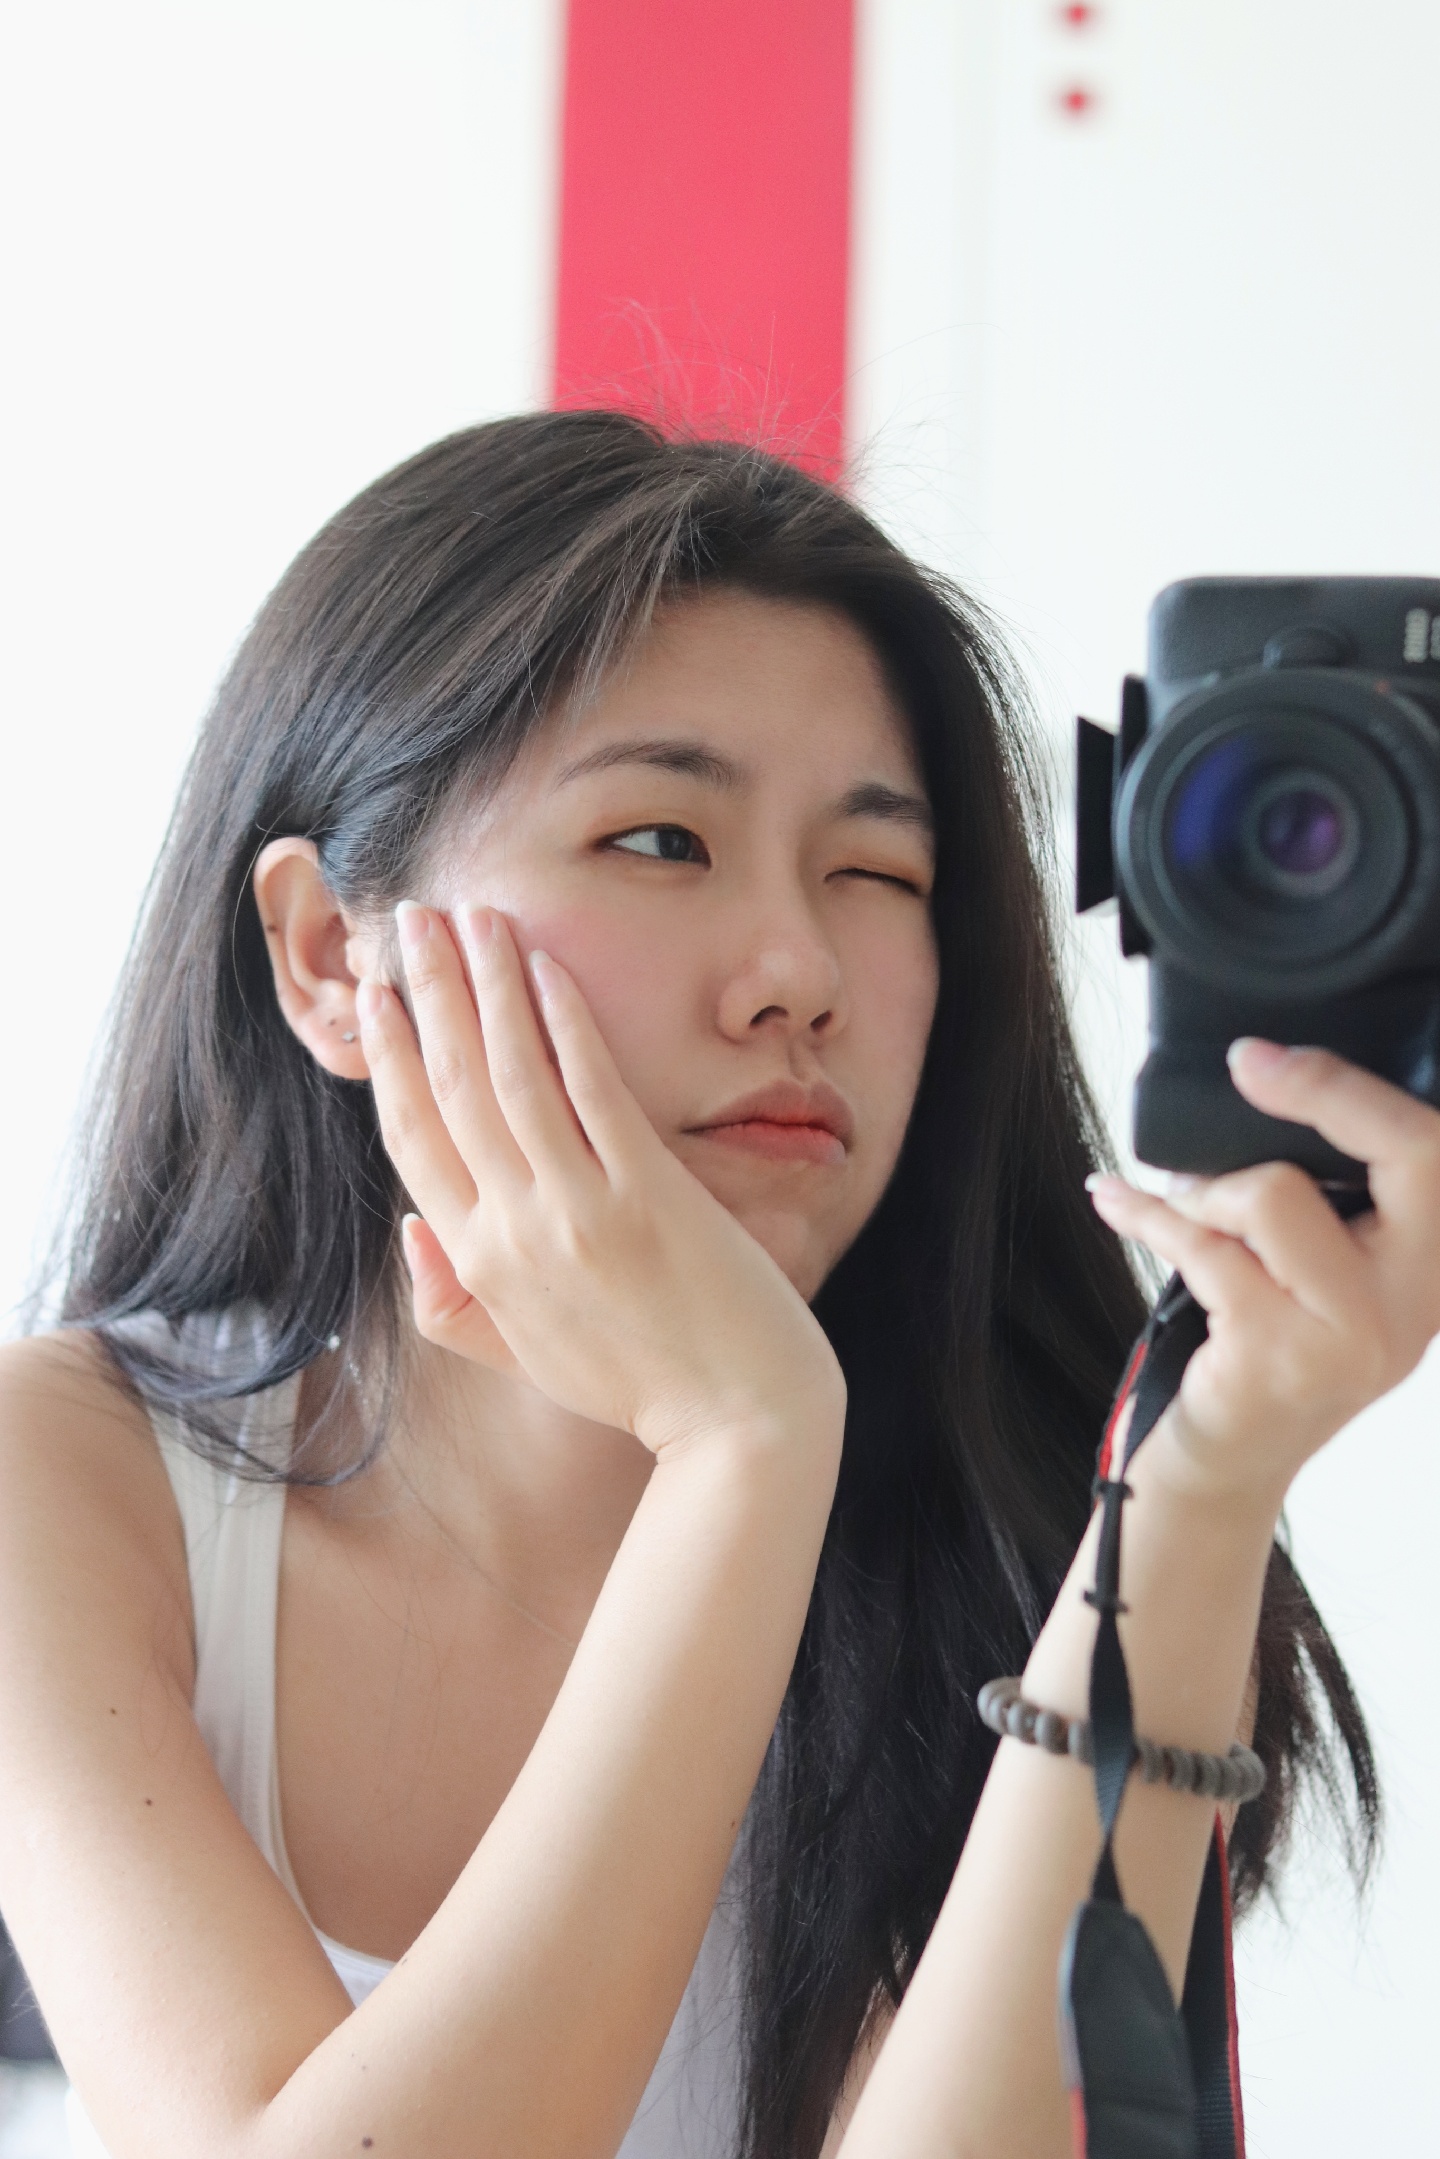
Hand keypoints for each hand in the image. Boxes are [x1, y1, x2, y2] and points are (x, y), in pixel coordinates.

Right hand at [356, 902, 845, 1460]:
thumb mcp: (523, 1356)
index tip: (375, 995)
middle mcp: (515, 1230)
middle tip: (410, 918)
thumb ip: (451, 1301)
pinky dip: (563, 1021)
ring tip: (469, 916)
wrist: (739, 1425)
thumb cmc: (636, 1384)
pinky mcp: (648, 1194)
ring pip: (510, 1075)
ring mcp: (580, 1210)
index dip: (389, 1060)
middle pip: (450, 1088)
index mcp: (477, 1266)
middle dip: (425, 994)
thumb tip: (408, 1225)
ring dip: (484, 985)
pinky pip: (593, 1089)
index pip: (413, 1140)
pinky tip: (545, 965)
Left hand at [1088, 1038, 1439, 1503]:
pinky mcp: (1278, 1357)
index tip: (1272, 1053)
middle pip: (1403, 1153)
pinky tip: (1116, 1202)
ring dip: (1207, 1193)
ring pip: (1275, 1195)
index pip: (1436, 1151)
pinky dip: (1149, 1217)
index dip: (1356, 1088)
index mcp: (1436, 1268)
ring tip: (1181, 1210)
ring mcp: (1353, 1337)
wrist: (1226, 1464)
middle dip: (1319, 1092)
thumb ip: (1331, 1199)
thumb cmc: (1267, 1346)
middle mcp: (1418, 1305)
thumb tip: (1268, 1079)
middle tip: (1248, 1064)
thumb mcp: (1324, 1271)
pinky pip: (1203, 1248)